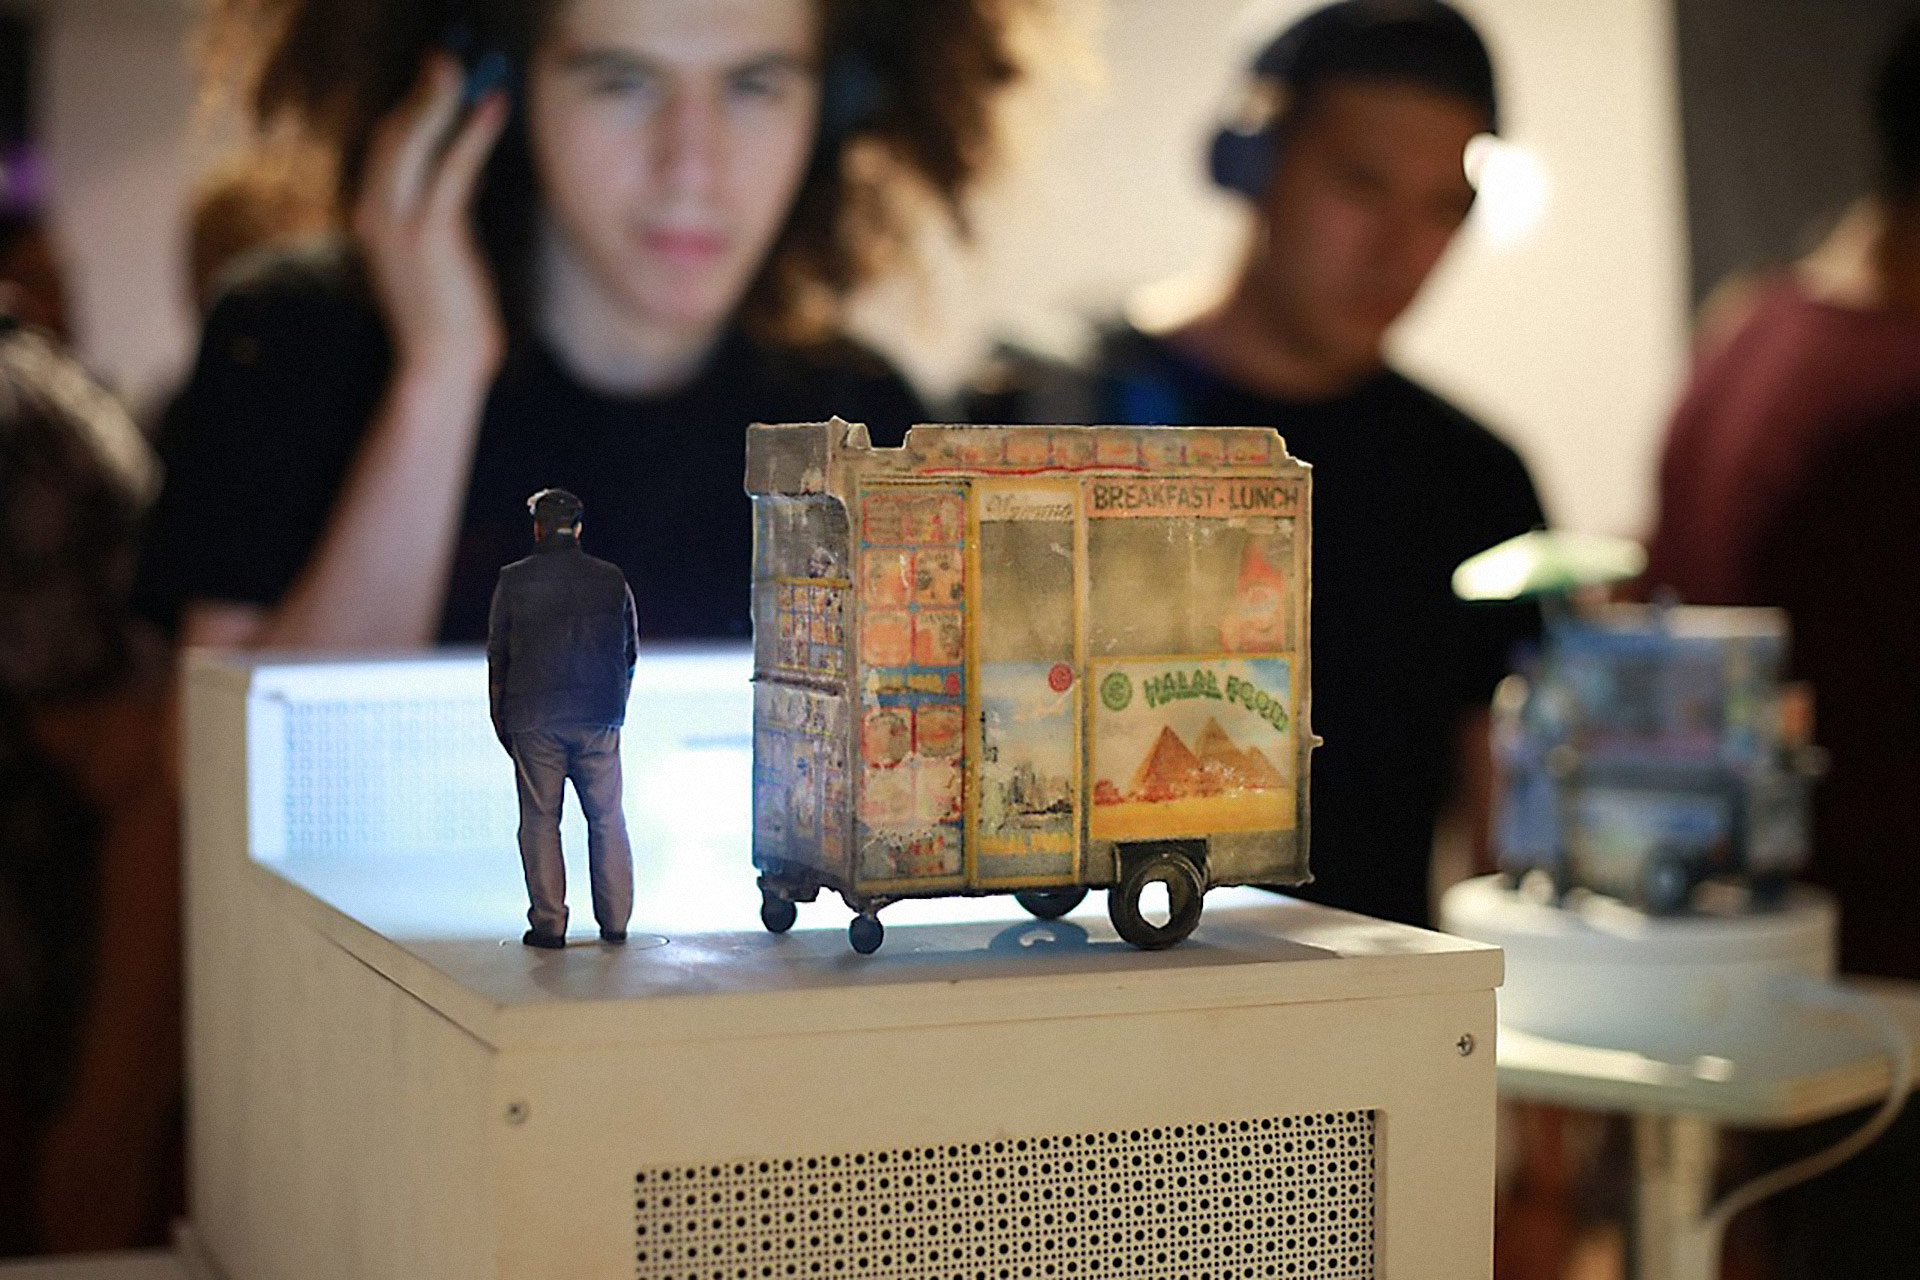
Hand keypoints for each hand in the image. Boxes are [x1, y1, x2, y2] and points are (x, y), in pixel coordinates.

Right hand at [352, 53, 509, 382]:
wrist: (440, 365)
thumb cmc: (447, 316)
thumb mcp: (437, 255)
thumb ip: (439, 212)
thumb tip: (463, 171)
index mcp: (369, 217)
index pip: (385, 148)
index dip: (410, 109)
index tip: (437, 81)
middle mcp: (373, 214)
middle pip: (391, 134)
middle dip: (421, 92)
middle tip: (450, 59)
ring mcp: (396, 225)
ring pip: (411, 143)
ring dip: (441, 100)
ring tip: (468, 70)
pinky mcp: (429, 236)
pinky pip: (451, 171)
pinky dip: (472, 134)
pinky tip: (493, 109)